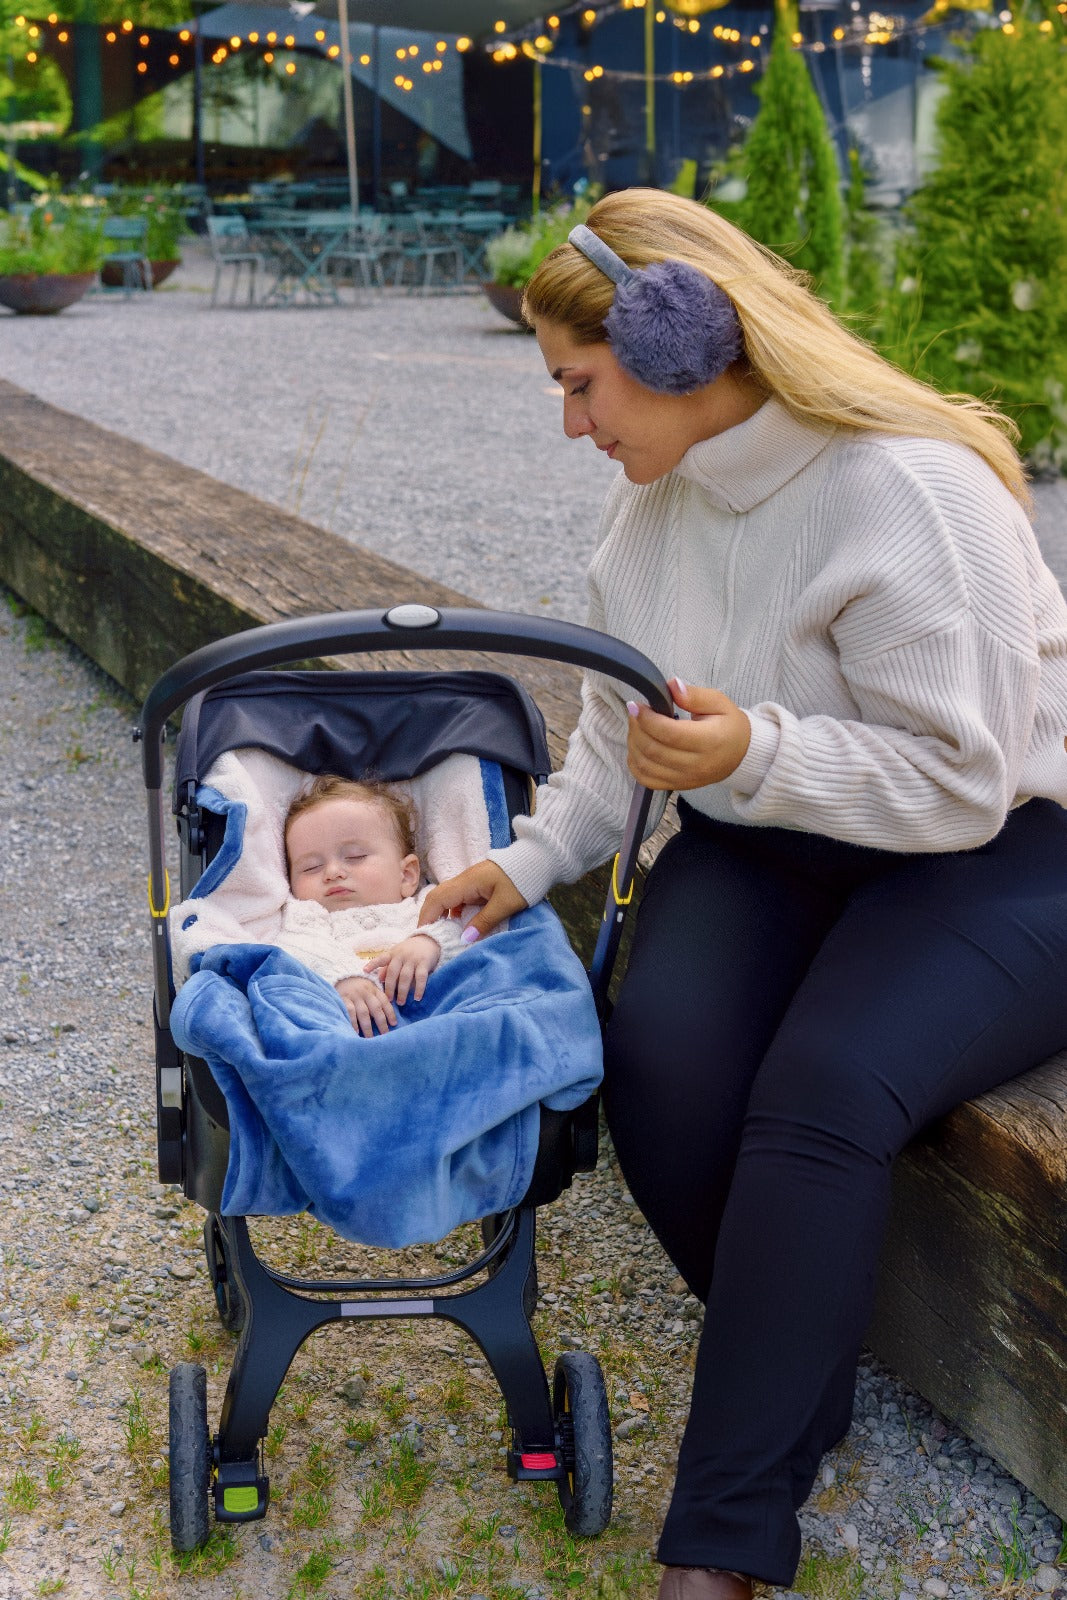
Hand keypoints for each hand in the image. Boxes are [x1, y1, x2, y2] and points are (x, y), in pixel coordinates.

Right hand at [334, 975, 396, 1037]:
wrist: (338, 976)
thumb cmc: (357, 986)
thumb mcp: (369, 987)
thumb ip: (377, 997)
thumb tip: (389, 1015)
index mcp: (374, 989)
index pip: (384, 1001)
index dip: (390, 1013)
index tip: (394, 1024)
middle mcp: (365, 992)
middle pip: (376, 1008)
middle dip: (381, 1023)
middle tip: (385, 1035)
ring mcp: (354, 996)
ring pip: (363, 1013)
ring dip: (368, 1027)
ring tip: (370, 1038)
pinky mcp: (342, 999)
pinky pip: (350, 1012)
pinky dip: (353, 1023)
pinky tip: (356, 1032)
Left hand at [365, 934, 439, 1004]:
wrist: (429, 940)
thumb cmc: (409, 950)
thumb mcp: (397, 954)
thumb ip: (388, 966)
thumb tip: (379, 979)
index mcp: (393, 954)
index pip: (381, 959)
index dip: (372, 964)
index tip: (365, 971)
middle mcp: (401, 956)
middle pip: (392, 972)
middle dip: (389, 987)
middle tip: (388, 1000)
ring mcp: (413, 959)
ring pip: (405, 976)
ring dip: (402, 991)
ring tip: (401, 1002)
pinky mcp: (424, 962)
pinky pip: (421, 977)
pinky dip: (419, 988)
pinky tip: (417, 998)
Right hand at [418, 861, 527, 943]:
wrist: (536, 861)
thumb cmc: (522, 881)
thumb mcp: (505, 905)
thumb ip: (484, 921)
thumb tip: (464, 939)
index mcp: (467, 883)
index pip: (437, 899)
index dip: (427, 917)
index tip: (422, 935)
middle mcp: (464, 880)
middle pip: (437, 897)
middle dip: (429, 916)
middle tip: (428, 937)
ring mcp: (470, 882)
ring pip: (447, 898)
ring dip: (441, 915)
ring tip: (442, 935)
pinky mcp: (477, 885)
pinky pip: (459, 899)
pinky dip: (454, 912)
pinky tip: (459, 925)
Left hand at [626, 677, 750, 791]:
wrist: (741, 755)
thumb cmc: (729, 726)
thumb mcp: (719, 703)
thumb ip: (695, 695)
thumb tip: (672, 686)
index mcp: (710, 741)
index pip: (670, 734)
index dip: (647, 719)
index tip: (636, 705)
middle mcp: (697, 765)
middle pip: (654, 750)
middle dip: (637, 729)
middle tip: (635, 713)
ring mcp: (686, 779)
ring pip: (646, 766)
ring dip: (633, 745)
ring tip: (636, 727)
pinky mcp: (678, 786)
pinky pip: (647, 780)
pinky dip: (635, 764)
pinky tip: (637, 748)